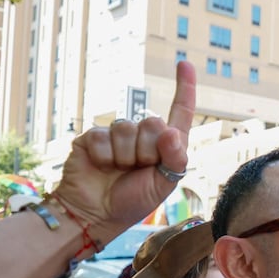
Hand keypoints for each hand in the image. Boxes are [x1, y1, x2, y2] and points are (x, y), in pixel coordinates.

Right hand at [50, 62, 195, 239]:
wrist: (97, 214)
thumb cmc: (133, 200)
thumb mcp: (164, 184)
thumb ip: (175, 159)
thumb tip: (172, 133)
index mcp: (166, 144)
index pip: (180, 111)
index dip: (184, 87)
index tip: (184, 64)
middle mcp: (143, 135)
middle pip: (153, 122)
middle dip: (148, 151)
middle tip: (138, 170)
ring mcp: (118, 135)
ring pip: (128, 129)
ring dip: (125, 156)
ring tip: (118, 170)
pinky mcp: (94, 137)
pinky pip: (104, 137)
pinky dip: (105, 156)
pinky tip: (101, 167)